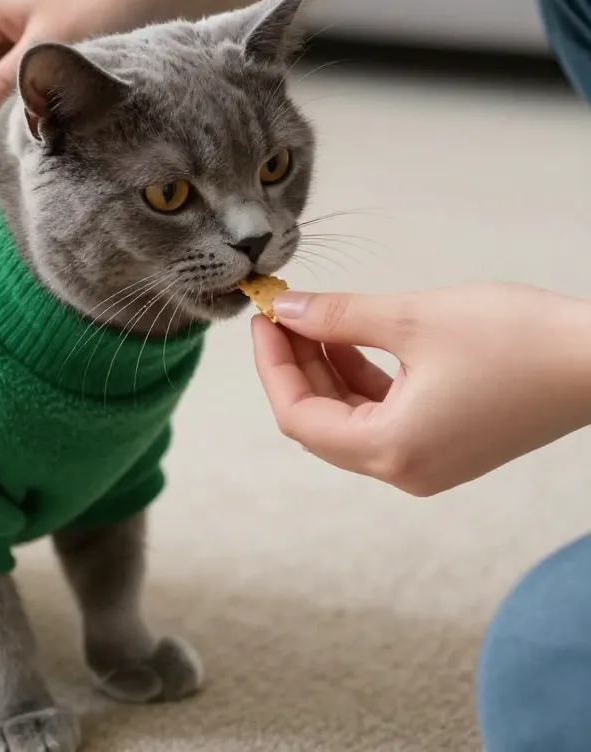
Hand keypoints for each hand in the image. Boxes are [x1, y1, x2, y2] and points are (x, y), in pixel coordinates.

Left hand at [251, 283, 590, 495]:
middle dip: (295, 365)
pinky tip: (351, 337)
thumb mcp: (413, 319)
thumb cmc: (518, 340)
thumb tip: (285, 310)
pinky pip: (383, 417)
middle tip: (282, 314)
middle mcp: (405, 470)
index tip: (262, 319)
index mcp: (392, 451)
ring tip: (313, 317)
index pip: (299, 417)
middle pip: (320, 421)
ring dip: (326, 369)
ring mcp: (428, 463)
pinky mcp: (449, 446)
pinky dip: (361, 379)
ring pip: (350, 418)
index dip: (272, 365)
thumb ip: (338, 316)